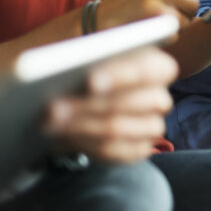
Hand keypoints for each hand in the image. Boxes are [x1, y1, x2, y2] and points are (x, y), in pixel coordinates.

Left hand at [43, 47, 177, 162]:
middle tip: (54, 107)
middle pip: (131, 103)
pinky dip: (82, 144)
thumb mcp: (94, 59)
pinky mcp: (138, 149)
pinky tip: (61, 138)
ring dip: (79, 127)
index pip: (148, 70)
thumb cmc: (94, 72)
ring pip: (117, 129)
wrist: (93, 100)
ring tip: (51, 123)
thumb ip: (88, 61)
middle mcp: (159, 98)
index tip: (91, 81)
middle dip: (90, 105)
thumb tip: (67, 72)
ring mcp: (152, 126)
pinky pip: (112, 152)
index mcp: (157, 67)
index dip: (121, 75)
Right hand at [98, 0, 210, 28]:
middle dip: (187, 15)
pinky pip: (173, 32)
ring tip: (153, 24)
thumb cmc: (132, 7)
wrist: (97, 23)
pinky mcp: (149, 17)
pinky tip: (148, 32)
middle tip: (167, 17)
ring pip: (185, 20)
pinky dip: (165, 37)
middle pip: (194, 3)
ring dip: (175, 27)